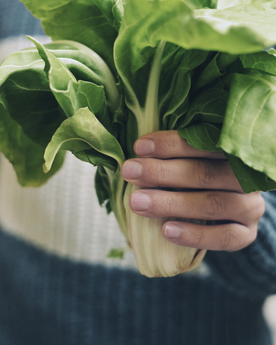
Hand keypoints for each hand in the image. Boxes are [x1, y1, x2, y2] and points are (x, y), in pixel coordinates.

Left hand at [120, 131, 264, 251]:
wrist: (224, 217)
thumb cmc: (194, 182)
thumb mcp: (185, 163)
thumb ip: (170, 157)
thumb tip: (136, 151)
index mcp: (232, 151)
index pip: (203, 143)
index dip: (170, 144)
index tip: (139, 147)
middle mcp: (245, 177)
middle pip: (205, 173)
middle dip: (162, 172)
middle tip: (130, 172)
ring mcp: (250, 206)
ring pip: (212, 203)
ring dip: (171, 203)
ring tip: (137, 202)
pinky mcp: (248, 234)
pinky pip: (223, 237)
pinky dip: (194, 234)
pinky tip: (167, 230)